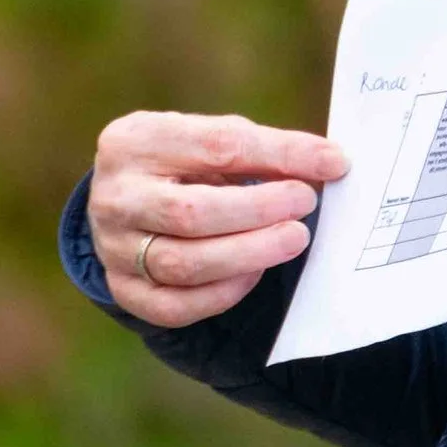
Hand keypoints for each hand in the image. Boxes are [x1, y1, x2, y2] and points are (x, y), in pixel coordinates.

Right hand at [87, 111, 348, 328]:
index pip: (216, 146)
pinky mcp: (124, 289)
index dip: (281, 154)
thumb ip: (262, 150)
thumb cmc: (183, 165)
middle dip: (260, 212)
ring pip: (184, 264)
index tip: (332, 163)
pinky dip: (223, 294)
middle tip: (305, 205)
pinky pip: (175, 307)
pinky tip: (255, 272)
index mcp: (134, 142)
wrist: (127, 201)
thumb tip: (329, 164)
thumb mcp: (210, 140)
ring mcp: (113, 248)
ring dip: (250, 254)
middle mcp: (115, 196)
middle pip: (191, 213)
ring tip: (293, 239)